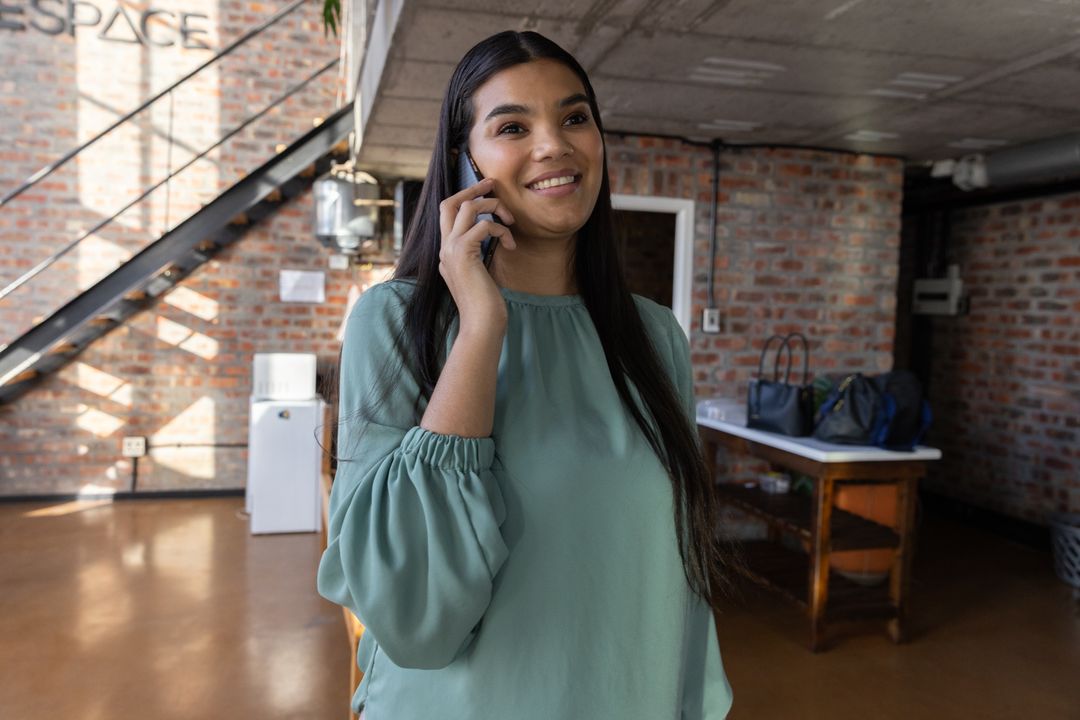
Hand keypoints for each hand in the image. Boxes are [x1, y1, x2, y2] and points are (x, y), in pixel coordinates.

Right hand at [438, 178, 516, 332]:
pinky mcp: (463, 254)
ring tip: (510, 221)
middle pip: (449, 203)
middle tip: (492, 183)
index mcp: (446, 252)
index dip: (465, 198)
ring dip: (493, 208)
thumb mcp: (478, 274)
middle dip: (472, 189)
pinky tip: (511, 245)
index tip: (485, 191)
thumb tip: (490, 237)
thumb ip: (476, 255)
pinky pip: (484, 226)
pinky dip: (501, 230)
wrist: (481, 323)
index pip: (448, 214)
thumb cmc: (485, 304)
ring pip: (468, 208)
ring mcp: (450, 250)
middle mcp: (444, 248)